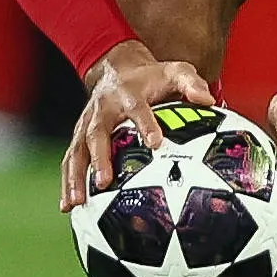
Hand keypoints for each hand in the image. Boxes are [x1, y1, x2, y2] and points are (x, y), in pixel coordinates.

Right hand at [62, 40, 216, 212]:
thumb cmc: (152, 77)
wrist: (117, 69)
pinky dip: (67, 182)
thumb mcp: (175, 71)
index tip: (156, 143)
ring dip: (75, 177)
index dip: (145, 124)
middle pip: (97, 133)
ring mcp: (87, 124)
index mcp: (129, 94)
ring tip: (77, 202)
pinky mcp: (79, 136)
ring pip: (77, 150)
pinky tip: (68, 207)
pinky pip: (70, 160)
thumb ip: (192, 84)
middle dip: (99, 158)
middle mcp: (103, 110)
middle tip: (105, 183)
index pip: (137, 108)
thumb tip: (209, 101)